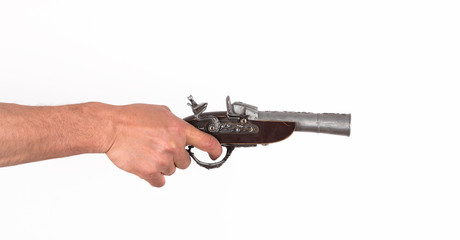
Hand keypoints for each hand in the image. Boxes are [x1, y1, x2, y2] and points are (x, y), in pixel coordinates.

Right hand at [106, 104, 221, 186]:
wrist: (111, 128)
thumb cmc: (131, 118)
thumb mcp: (159, 112)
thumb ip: (174, 122)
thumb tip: (181, 130)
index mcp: (178, 129)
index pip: (206, 142)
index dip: (214, 150)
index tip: (215, 154)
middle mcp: (173, 145)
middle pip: (185, 162)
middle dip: (175, 157)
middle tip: (159, 148)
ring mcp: (162, 160)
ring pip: (171, 171)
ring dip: (162, 165)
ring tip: (147, 152)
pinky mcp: (149, 172)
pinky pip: (159, 181)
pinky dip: (153, 176)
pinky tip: (145, 165)